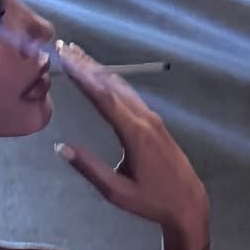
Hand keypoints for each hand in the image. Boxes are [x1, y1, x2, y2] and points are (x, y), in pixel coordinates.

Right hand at [53, 41, 209, 247]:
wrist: (188, 202)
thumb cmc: (151, 200)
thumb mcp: (116, 191)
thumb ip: (89, 168)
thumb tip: (61, 147)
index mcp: (135, 134)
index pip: (105, 98)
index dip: (83, 78)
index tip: (65, 61)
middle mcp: (145, 119)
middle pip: (112, 85)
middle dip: (87, 65)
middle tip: (64, 47)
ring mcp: (152, 118)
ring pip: (121, 87)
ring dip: (98, 70)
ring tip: (77, 55)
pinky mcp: (154, 122)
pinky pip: (128, 94)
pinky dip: (110, 82)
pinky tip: (101, 76)